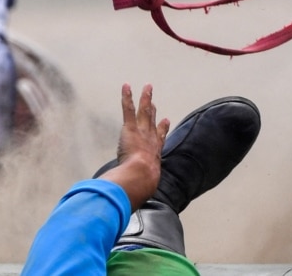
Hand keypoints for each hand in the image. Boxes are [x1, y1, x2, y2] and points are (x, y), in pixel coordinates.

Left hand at [98, 83, 169, 209]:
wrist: (140, 178)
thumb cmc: (141, 187)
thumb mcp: (142, 191)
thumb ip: (136, 195)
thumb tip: (129, 206)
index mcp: (154, 154)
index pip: (159, 139)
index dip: (162, 129)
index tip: (165, 121)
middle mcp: (150, 141)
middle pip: (153, 122)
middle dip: (154, 111)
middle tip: (155, 102)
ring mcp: (141, 133)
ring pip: (145, 112)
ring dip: (145, 98)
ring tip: (147, 86)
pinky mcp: (130, 129)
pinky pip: (128, 109)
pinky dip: (127, 97)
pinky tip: (126, 86)